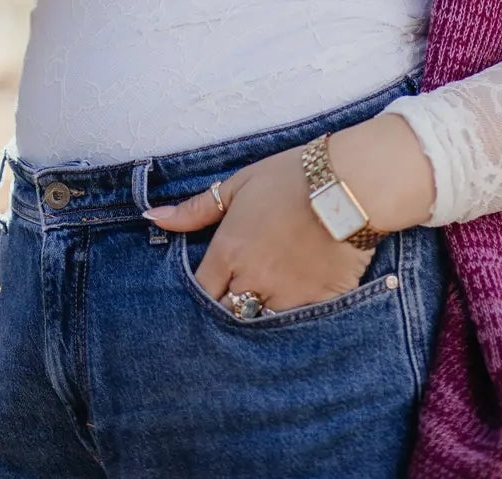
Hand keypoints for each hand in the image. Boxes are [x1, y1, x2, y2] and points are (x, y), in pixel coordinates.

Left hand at [140, 116, 436, 312]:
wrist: (349, 183)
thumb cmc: (290, 177)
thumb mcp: (238, 184)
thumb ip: (194, 209)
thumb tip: (153, 218)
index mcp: (230, 252)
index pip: (202, 293)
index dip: (204, 293)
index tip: (213, 286)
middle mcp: (253, 280)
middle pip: (228, 314)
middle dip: (230, 306)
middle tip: (239, 292)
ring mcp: (286, 296)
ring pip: (260, 323)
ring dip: (260, 313)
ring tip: (268, 295)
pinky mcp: (318, 304)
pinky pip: (298, 324)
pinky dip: (294, 316)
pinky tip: (297, 298)